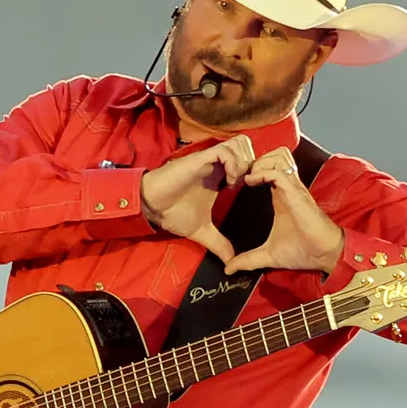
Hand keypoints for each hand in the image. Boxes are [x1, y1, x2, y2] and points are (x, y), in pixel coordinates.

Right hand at [140, 136, 255, 265]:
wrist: (153, 206)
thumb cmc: (173, 212)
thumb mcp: (202, 231)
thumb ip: (219, 243)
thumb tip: (231, 262)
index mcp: (219, 176)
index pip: (246, 161)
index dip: (253, 172)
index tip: (251, 192)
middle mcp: (216, 164)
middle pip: (246, 147)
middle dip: (253, 164)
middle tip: (248, 185)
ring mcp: (209, 160)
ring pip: (238, 145)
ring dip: (243, 163)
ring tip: (237, 183)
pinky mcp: (200, 159)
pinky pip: (224, 151)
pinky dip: (232, 163)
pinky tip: (229, 182)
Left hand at [224, 146, 345, 276]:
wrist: (323, 254)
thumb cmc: (302, 251)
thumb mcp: (267, 255)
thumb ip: (247, 259)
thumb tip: (229, 269)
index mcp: (281, 195)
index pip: (268, 167)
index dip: (251, 169)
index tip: (236, 183)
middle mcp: (287, 187)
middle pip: (274, 154)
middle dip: (255, 159)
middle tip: (241, 175)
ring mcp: (293, 187)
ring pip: (278, 155)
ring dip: (260, 162)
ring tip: (248, 178)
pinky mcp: (296, 191)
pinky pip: (278, 170)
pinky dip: (263, 172)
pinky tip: (252, 183)